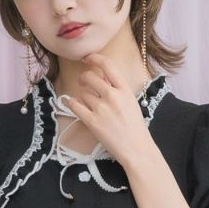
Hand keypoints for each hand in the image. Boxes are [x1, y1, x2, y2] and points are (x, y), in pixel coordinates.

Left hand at [61, 53, 154, 167]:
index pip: (107, 65)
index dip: (94, 58)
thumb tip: (101, 78)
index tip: (87, 58)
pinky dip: (72, 103)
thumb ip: (118, 89)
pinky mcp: (92, 122)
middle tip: (83, 81)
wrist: (136, 149)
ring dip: (83, 96)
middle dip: (84, 78)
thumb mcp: (131, 102)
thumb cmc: (135, 127)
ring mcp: (101, 109)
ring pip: (83, 93)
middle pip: (90, 77)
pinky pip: (75, 105)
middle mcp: (112, 96)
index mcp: (124, 89)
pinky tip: (72, 103)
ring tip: (89, 104)